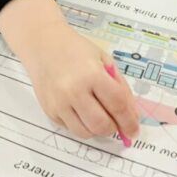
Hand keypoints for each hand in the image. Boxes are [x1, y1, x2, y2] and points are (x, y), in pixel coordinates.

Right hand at [0, 0, 138, 140]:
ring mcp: (59, 102)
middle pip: (102, 124)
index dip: (129, 120)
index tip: (134, 129)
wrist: (42, 43)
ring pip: (86, 132)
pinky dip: (80, 124)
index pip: (117, 105)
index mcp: (92, 74)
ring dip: (97, 129)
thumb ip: (120, 87)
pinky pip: (71, 128)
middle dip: (114, 128)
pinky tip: (81, 109)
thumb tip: (131, 116)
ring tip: (98, 116)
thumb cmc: (75, 49)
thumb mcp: (104, 60)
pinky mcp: (49, 110)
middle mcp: (74, 90)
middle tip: (116, 123)